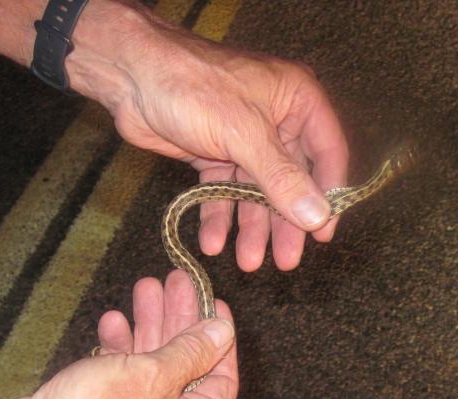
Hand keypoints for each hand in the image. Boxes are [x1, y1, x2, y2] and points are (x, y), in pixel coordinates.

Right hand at [0, 270, 237, 398]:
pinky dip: (120, 351)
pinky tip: (112, 322)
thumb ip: (192, 352)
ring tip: (145, 286)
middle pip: (186, 367)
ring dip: (148, 327)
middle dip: (178, 321)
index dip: (219, 336)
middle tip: (175, 283)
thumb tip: (223, 333)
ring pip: (152, 369)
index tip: (213, 301)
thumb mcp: (154, 375)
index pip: (223, 377)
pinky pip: (123, 380)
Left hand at [69, 3, 348, 271]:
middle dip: (284, 222)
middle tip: (286, 261)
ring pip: (256, 192)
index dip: (328, 195)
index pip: (327, 153)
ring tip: (247, 263)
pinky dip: (219, 217)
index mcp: (297, 101)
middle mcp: (277, 121)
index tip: (322, 234)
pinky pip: (224, 192)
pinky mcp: (215, 155)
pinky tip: (213, 244)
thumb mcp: (244, 134)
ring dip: (251, 228)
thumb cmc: (194, 88)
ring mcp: (245, 140)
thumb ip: (282, 178)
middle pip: (291, 181)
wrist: (129, 76)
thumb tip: (318, 217)